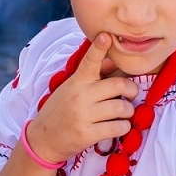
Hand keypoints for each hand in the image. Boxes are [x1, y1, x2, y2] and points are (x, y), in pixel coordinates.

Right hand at [22, 33, 137, 163]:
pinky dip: (124, 127)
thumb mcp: (71, 89)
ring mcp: (84, 115)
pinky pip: (118, 127)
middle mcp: (80, 96)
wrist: (43, 139)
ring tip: (124, 113)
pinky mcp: (87, 134)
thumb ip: (92, 77)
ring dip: (129, 111)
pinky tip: (119, 126)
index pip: (89, 61)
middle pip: (118, 85)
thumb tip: (113, 60)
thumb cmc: (60, 111)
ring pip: (121, 107)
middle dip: (132, 89)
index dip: (99, 48)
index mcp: (77, 81)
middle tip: (131, 94)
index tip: (106, 36)